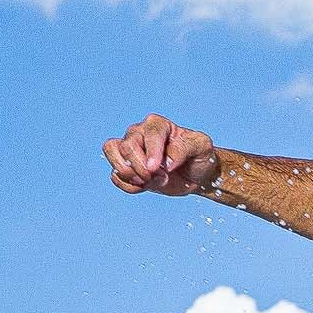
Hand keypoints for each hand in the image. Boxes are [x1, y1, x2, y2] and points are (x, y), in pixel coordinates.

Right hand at [103, 114, 219, 197]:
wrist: (196, 174)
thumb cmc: (199, 156)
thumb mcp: (201, 147)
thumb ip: (184, 149)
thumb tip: (166, 162)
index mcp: (157, 125)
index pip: (149, 135)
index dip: (152, 153)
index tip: (160, 169)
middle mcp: (139, 133)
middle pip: (126, 146)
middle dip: (142, 168)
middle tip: (162, 177)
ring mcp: (130, 149)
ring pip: (112, 152)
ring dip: (130, 174)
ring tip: (149, 182)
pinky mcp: (126, 167)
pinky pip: (115, 175)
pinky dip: (128, 186)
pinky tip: (144, 187)